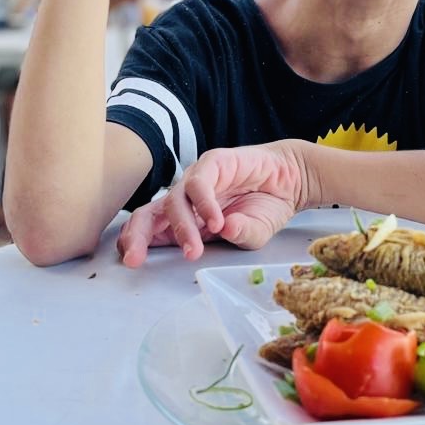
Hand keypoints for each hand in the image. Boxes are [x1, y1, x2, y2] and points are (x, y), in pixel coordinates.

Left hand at [117, 141, 308, 266]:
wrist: (291, 180)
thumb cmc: (265, 208)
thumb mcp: (253, 235)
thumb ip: (240, 237)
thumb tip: (226, 232)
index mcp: (185, 220)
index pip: (150, 229)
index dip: (136, 243)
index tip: (132, 262)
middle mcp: (185, 199)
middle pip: (148, 214)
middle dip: (137, 236)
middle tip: (135, 258)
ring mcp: (197, 179)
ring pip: (174, 201)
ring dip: (182, 228)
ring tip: (194, 251)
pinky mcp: (214, 162)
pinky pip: (200, 183)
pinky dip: (205, 204)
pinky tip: (217, 221)